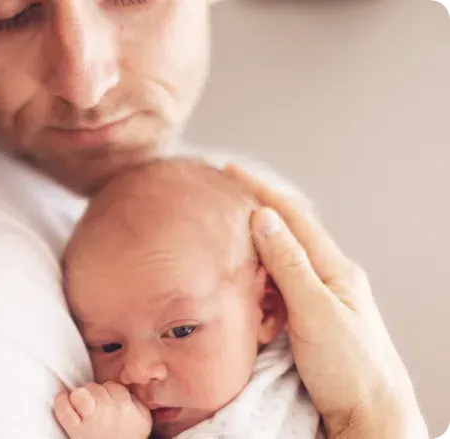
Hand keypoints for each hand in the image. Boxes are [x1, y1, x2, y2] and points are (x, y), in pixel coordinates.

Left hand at [54, 382, 150, 438]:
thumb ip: (136, 401)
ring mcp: (91, 420)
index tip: (106, 400)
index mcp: (126, 406)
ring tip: (81, 405)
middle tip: (94, 405)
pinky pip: (63, 408)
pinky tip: (64, 401)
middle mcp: (109, 410)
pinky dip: (61, 401)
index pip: (112, 386)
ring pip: (80, 393)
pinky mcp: (76, 430)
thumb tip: (124, 388)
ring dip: (79, 396)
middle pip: (95, 387)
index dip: (107, 392)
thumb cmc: (129, 438)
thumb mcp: (143, 419)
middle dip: (93, 394)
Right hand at [225, 164, 427, 438]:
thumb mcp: (316, 313)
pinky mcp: (310, 320)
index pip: (292, 217)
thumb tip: (264, 218)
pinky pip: (280, 285)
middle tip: (223, 195)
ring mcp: (321, 299)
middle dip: (256, 209)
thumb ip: (289, 265)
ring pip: (282, 259)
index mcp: (335, 269)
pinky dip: (259, 273)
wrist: (370, 416)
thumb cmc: (351, 369)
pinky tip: (245, 275)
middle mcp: (329, 278)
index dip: (260, 191)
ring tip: (226, 231)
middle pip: (288, 232)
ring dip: (255, 242)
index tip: (230, 171)